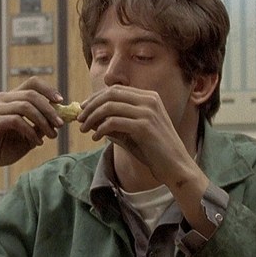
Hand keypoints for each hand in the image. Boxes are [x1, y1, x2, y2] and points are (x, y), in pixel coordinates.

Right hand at [0, 76, 63, 179]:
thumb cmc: (3, 148)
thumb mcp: (28, 136)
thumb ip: (41, 126)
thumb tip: (60, 118)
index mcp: (11, 99)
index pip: (32, 83)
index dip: (48, 89)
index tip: (61, 101)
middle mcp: (3, 99)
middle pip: (32, 94)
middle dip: (50, 109)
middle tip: (60, 124)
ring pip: (26, 106)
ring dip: (43, 121)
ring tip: (52, 136)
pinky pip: (17, 121)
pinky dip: (30, 131)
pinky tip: (37, 143)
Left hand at [78, 85, 192, 186]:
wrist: (175, 166)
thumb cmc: (154, 151)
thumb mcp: (132, 133)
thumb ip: (114, 123)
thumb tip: (91, 118)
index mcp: (149, 97)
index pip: (115, 90)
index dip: (96, 98)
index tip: (83, 109)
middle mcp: (149, 100)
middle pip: (110, 94)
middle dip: (91, 105)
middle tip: (79, 119)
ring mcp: (148, 112)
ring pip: (109, 107)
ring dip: (92, 118)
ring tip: (84, 129)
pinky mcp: (144, 126)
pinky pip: (114, 122)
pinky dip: (101, 129)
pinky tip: (96, 138)